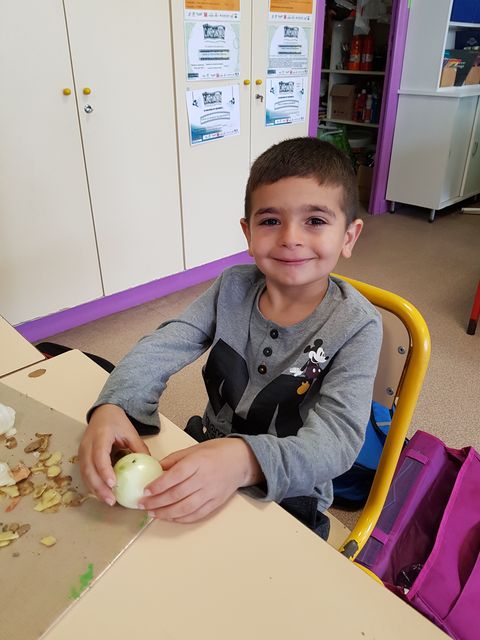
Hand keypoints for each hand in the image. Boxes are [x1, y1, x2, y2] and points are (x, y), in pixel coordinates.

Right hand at [79, 404, 149, 505]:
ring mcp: (82, 451)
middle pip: (89, 469)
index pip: (100, 455)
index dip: (105, 471)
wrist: (104, 412)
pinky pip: (85, 473)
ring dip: (95, 489)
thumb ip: (139, 448)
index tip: (113, 484)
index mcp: (100, 435)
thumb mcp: (131, 432)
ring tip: (108, 501)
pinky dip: (92, 485)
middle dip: (99, 487)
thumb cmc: (117, 422)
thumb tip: (150, 467)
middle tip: (111, 500)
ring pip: (85, 474)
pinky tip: (102, 493)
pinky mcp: (82, 457)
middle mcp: (88, 444)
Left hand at [139, 438, 262, 522]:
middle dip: (157, 501)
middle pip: (178, 494)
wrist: (242, 461)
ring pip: (186, 508)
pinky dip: (181, 518)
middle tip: (142, 504)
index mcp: (199, 461)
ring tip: (152, 513)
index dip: (159, 484)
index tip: (145, 490)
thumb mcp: (194, 449)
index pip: (176, 475)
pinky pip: (196, 514)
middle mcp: (205, 478)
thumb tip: (154, 469)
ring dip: (166, 513)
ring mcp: (211, 493)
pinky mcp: (216, 503)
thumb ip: (174, 460)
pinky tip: (169, 517)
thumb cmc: (216, 452)